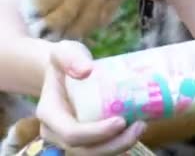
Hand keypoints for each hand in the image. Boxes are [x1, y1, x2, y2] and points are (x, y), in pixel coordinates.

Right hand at [36, 40, 146, 154]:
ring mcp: (73, 138)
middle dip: (114, 144)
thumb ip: (70, 58)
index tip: (120, 121)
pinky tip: (138, 128)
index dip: (96, 133)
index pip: (71, 133)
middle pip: (85, 150)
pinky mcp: (88, 138)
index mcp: (49, 114)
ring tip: (142, 126)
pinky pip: (104, 147)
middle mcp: (58, 133)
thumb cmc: (66, 60)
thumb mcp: (64, 51)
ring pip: (96, 153)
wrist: (66, 70)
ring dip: (121, 145)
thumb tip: (86, 71)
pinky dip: (121, 142)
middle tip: (140, 126)